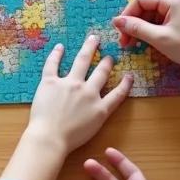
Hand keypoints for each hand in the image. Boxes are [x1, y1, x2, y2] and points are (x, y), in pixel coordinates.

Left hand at [25, 35, 132, 154]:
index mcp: (99, 108)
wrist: (50, 138)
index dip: (125, 84)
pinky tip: (60, 46)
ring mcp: (69, 84)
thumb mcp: (94, 129)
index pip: (117, 94)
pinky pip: (53, 64)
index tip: (130, 75)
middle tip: (109, 56)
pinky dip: (56, 54)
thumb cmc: (70, 140)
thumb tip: (100, 105)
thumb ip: (100, 114)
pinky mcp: (51, 81)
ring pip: (82, 60)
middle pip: (101, 73)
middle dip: (107, 63)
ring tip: (93, 39)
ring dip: (89, 48)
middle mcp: (88, 92)